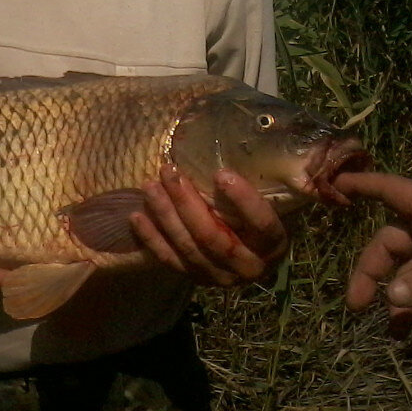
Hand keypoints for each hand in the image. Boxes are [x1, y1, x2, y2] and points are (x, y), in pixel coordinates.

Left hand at [129, 164, 287, 285]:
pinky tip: (137, 216)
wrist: (251, 246)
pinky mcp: (197, 279)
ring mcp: (221, 278)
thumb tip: (263, 133)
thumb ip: (265, 177)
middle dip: (188, 204)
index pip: (262, 225)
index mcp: (274, 243)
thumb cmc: (260, 209)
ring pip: (189, 249)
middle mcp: (249, 267)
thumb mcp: (270, 194)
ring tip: (150, 186)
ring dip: (166, 217)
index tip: (221, 173)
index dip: (244, 201)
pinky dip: (152, 239)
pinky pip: (170, 262)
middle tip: (169, 171)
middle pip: (215, 238)